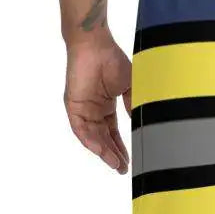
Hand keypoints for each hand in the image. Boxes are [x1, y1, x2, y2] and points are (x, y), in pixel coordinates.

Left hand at [64, 38, 131, 173]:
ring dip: (104, 152)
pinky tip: (100, 151)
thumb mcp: (130, 88)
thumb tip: (140, 124)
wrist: (95, 45)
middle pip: (103, 139)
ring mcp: (83, 109)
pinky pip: (80, 129)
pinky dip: (90, 141)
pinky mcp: (73, 106)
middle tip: (123, 169)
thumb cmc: (112, 60)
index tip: (129, 161)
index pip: (113, 134)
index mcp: (106, 107)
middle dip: (113, 155)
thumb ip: (134, 106)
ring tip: (115, 164)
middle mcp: (94, 111)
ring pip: (92, 137)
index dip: (121, 148)